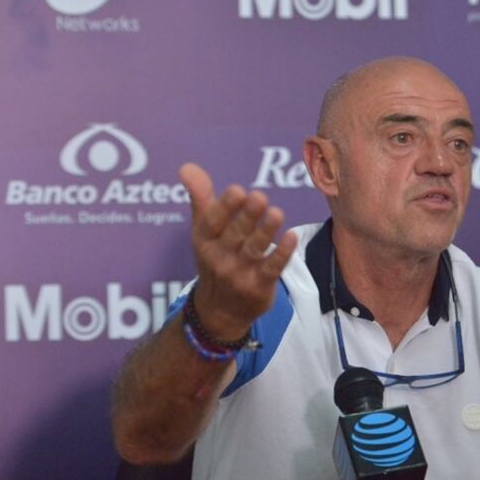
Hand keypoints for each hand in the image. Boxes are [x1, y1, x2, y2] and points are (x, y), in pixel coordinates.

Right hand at [180, 163, 297, 339]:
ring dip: (265, 232)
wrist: (219, 312)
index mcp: (204, 240)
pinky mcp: (259, 287)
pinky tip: (291, 237)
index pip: (212, 222)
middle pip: (235, 234)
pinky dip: (282, 253)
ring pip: (254, 250)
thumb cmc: (215, 260)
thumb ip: (201, 198)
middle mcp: (219, 258)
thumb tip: (187, 167)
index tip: (238, 190)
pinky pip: (272, 268)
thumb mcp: (203, 231)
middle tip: (260, 197)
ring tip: (277, 213)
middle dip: (247, 216)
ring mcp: (239, 274)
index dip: (225, 207)